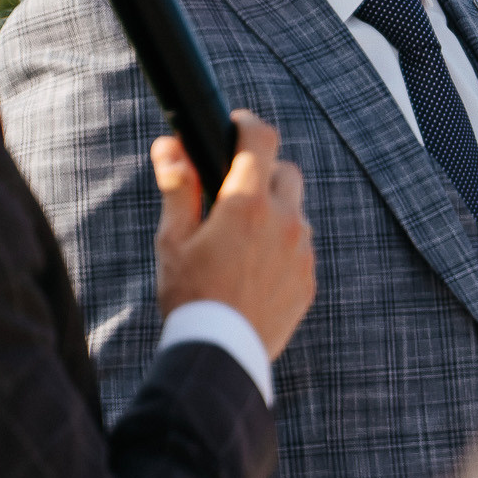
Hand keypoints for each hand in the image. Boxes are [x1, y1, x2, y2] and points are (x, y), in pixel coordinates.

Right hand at [154, 110, 314, 357]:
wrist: (220, 353)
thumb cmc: (189, 294)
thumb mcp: (173, 240)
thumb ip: (178, 188)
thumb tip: (169, 146)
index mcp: (247, 204)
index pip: (260, 139)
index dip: (247, 124)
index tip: (235, 125)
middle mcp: (284, 221)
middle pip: (286, 172)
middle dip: (263, 171)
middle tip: (234, 187)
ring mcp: (302, 251)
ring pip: (296, 213)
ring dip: (274, 213)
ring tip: (240, 238)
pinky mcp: (309, 279)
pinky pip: (301, 248)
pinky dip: (282, 247)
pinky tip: (254, 269)